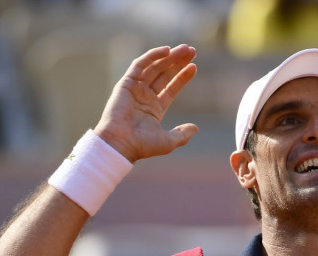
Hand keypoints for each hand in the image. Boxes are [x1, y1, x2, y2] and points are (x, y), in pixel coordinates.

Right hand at [94, 44, 198, 162]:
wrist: (121, 143)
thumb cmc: (143, 145)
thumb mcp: (168, 141)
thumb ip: (182, 134)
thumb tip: (195, 128)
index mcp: (154, 109)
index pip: (171, 88)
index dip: (182, 77)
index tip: (194, 67)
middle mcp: (145, 97)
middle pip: (164, 74)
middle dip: (178, 62)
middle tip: (192, 50)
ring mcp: (135, 89)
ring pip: (155, 67)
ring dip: (169, 56)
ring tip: (185, 48)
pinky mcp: (126, 83)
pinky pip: (140, 65)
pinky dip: (152, 56)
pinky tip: (167, 50)